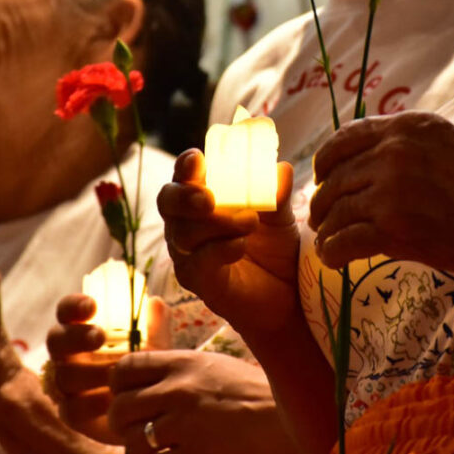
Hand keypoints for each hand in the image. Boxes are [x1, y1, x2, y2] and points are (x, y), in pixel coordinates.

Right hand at [45, 293, 170, 444]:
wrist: (149, 408)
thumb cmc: (145, 365)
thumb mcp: (155, 345)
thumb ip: (156, 326)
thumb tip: (156, 304)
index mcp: (82, 329)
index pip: (67, 311)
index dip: (73, 306)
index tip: (92, 305)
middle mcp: (68, 354)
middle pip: (56, 340)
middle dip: (76, 337)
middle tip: (99, 337)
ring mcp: (66, 384)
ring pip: (63, 376)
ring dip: (89, 373)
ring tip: (115, 373)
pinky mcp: (71, 413)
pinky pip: (72, 409)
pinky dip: (92, 404)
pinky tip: (113, 400)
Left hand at [106, 351, 293, 453]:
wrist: (288, 424)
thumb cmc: (253, 392)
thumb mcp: (213, 364)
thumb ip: (175, 365)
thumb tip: (138, 367)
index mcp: (184, 362)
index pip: (124, 367)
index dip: (119, 384)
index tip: (129, 393)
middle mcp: (179, 389)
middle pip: (119, 407)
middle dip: (123, 421)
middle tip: (136, 427)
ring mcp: (185, 425)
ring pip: (133, 441)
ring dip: (140, 447)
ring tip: (159, 445)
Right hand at [157, 149, 299, 336]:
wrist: (286, 293)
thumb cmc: (274, 247)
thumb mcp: (280, 216)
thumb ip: (277, 194)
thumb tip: (281, 169)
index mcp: (201, 197)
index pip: (184, 175)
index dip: (186, 165)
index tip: (198, 160)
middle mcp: (186, 222)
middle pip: (168, 201)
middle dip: (185, 196)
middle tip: (209, 198)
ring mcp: (188, 253)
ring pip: (183, 232)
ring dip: (218, 223)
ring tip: (251, 221)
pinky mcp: (198, 281)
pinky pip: (197, 262)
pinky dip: (219, 250)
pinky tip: (240, 245)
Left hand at [309, 112, 453, 274]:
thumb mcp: (447, 141)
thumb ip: (407, 145)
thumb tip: (373, 160)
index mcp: (405, 127)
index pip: (344, 138)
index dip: (326, 160)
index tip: (321, 176)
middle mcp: (392, 153)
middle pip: (336, 177)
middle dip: (323, 200)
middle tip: (322, 216)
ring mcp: (390, 191)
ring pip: (336, 210)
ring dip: (326, 229)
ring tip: (327, 239)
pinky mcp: (393, 229)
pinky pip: (344, 240)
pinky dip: (333, 252)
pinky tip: (333, 259)